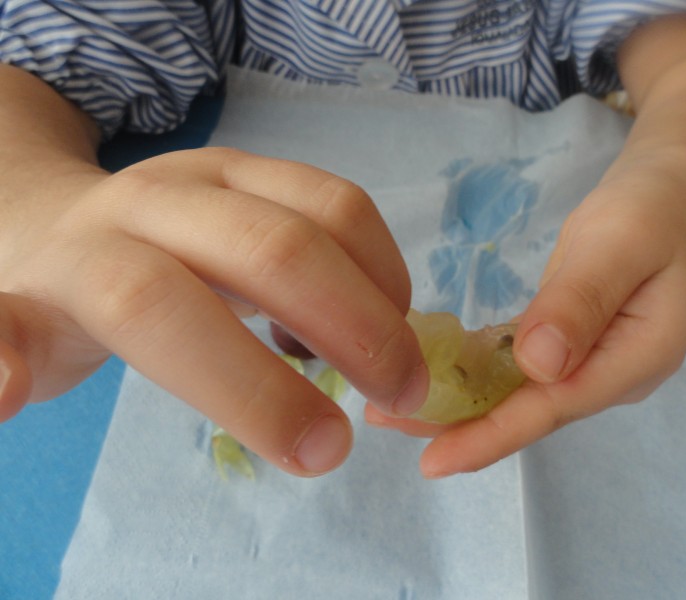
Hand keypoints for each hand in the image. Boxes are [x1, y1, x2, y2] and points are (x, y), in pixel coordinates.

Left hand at [0, 148, 427, 475]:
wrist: (65, 216)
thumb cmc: (57, 299)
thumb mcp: (18, 336)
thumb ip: (3, 356)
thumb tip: (3, 387)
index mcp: (84, 258)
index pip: (156, 308)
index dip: (240, 385)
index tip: (315, 453)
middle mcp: (154, 200)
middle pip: (269, 252)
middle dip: (351, 335)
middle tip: (398, 404)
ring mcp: (217, 173)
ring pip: (324, 213)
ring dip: (382, 297)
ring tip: (401, 368)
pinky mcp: (263, 168)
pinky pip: (343, 204)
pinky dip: (380, 265)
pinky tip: (379, 316)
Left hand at [365, 170, 685, 476]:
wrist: (663, 195)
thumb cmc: (647, 212)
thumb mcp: (618, 246)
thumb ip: (580, 302)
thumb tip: (538, 365)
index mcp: (636, 360)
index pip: (554, 408)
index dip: (492, 435)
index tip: (433, 461)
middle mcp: (612, 376)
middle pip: (529, 412)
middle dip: (460, 427)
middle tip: (384, 420)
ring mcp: (590, 364)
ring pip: (517, 397)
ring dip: (459, 405)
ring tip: (391, 405)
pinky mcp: (566, 348)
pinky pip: (516, 372)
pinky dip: (474, 376)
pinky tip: (432, 374)